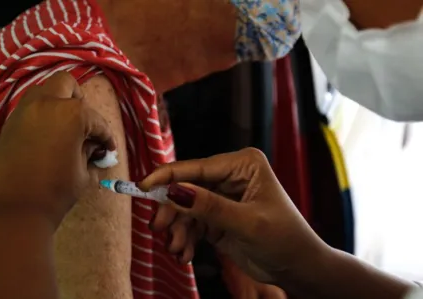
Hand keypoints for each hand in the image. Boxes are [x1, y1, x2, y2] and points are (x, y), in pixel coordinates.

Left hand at [0, 72, 115, 226]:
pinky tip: (48, 139)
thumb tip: (93, 147)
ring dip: (58, 105)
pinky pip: (30, 109)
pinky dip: (42, 116)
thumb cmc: (55, 192)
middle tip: (84, 127)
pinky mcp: (8, 124)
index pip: (96, 120)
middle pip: (66, 84)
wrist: (12, 210)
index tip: (108, 150)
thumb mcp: (82, 173)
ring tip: (65, 131)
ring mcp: (23, 111)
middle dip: (79, 102)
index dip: (106, 137)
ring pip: (44, 92)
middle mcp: (45, 103)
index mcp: (71, 114)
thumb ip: (89, 153)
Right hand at [139, 148, 328, 282]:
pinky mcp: (216, 215)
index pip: (197, 167)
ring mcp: (222, 196)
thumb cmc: (285, 239)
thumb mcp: (247, 223)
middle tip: (159, 229)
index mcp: (243, 165)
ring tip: (177, 249)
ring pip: (185, 207)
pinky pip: (191, 223)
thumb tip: (174, 191)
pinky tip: (185, 253)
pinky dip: (185, 238)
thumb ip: (210, 207)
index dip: (167, 176)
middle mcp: (230, 175)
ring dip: (178, 229)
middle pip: (186, 187)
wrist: (297, 268)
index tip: (143, 187)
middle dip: (172, 210)